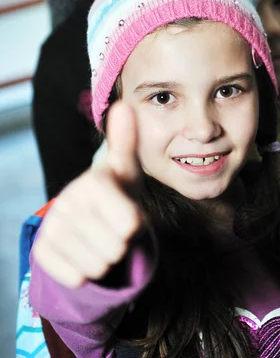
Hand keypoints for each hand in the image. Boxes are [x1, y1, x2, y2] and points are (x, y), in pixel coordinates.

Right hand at [33, 101, 142, 288]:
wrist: (89, 217)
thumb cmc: (116, 190)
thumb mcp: (126, 168)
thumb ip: (127, 140)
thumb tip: (124, 105)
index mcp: (93, 181)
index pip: (130, 224)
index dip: (135, 224)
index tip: (126, 211)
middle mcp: (67, 201)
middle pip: (116, 248)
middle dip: (120, 243)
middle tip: (112, 226)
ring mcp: (52, 226)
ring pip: (97, 266)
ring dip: (105, 258)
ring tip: (100, 237)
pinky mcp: (42, 250)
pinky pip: (77, 278)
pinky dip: (85, 272)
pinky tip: (82, 250)